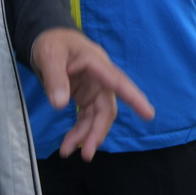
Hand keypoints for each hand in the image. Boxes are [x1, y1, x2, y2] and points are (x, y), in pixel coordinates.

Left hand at [30, 26, 154, 159]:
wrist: (47, 41)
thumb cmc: (52, 43)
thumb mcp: (48, 56)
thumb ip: (54, 78)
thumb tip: (60, 105)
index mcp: (96, 63)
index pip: (118, 82)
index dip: (134, 98)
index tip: (148, 114)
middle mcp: (100, 79)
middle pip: (106, 108)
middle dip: (98, 131)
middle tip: (86, 154)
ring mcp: (94, 89)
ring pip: (97, 117)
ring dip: (85, 136)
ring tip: (66, 151)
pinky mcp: (86, 97)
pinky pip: (86, 118)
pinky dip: (79, 132)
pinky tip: (68, 144)